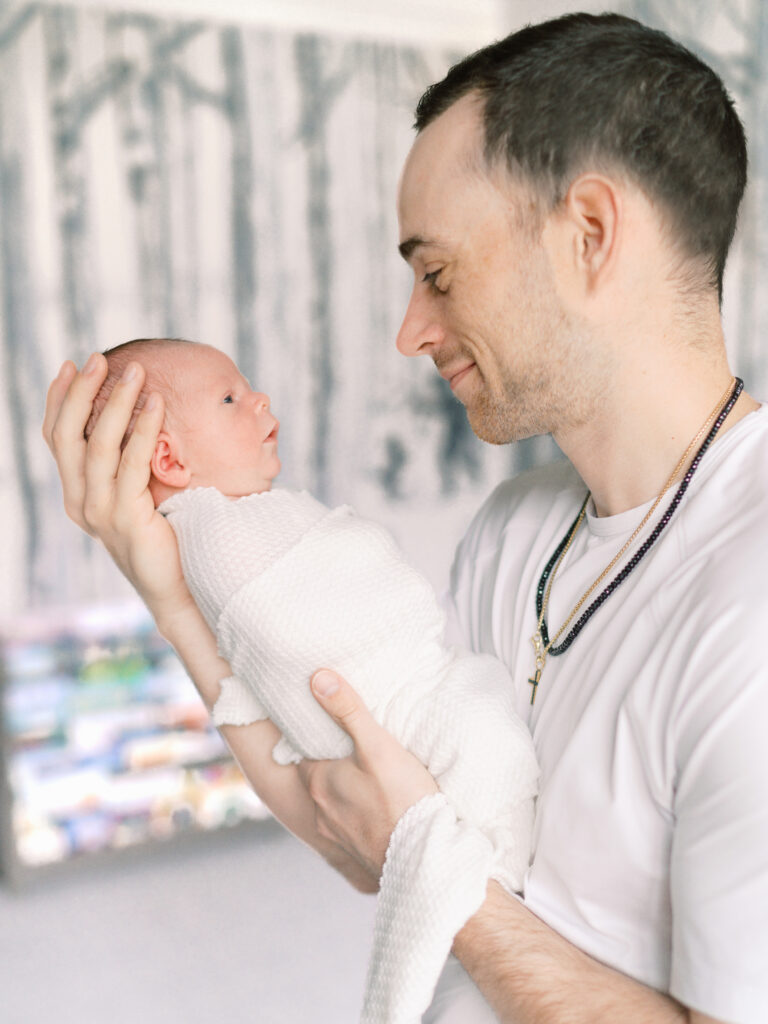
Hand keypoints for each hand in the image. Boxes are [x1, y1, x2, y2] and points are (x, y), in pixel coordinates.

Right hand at [42, 354, 191, 623]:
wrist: (177, 588)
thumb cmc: (164, 538)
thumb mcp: (136, 496)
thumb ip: (126, 466)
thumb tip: (134, 418)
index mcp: (76, 495)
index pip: (56, 439)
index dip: (60, 400)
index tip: (71, 365)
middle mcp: (79, 503)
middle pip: (68, 436)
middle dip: (82, 392)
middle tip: (99, 358)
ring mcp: (99, 513)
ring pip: (97, 446)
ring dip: (116, 403)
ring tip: (135, 373)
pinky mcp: (126, 519)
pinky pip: (131, 464)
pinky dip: (143, 429)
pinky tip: (156, 404)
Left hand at [297, 669, 438, 885]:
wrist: (425, 862)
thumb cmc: (402, 801)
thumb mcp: (378, 746)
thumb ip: (348, 711)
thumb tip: (317, 678)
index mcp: (318, 781)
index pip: (303, 747)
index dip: (312, 732)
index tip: (322, 718)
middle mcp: (319, 810)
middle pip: (316, 774)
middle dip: (328, 759)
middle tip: (347, 743)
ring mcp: (336, 835)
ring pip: (331, 801)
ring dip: (342, 788)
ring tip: (363, 773)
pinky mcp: (356, 853)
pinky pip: (347, 825)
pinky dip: (356, 813)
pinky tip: (375, 808)